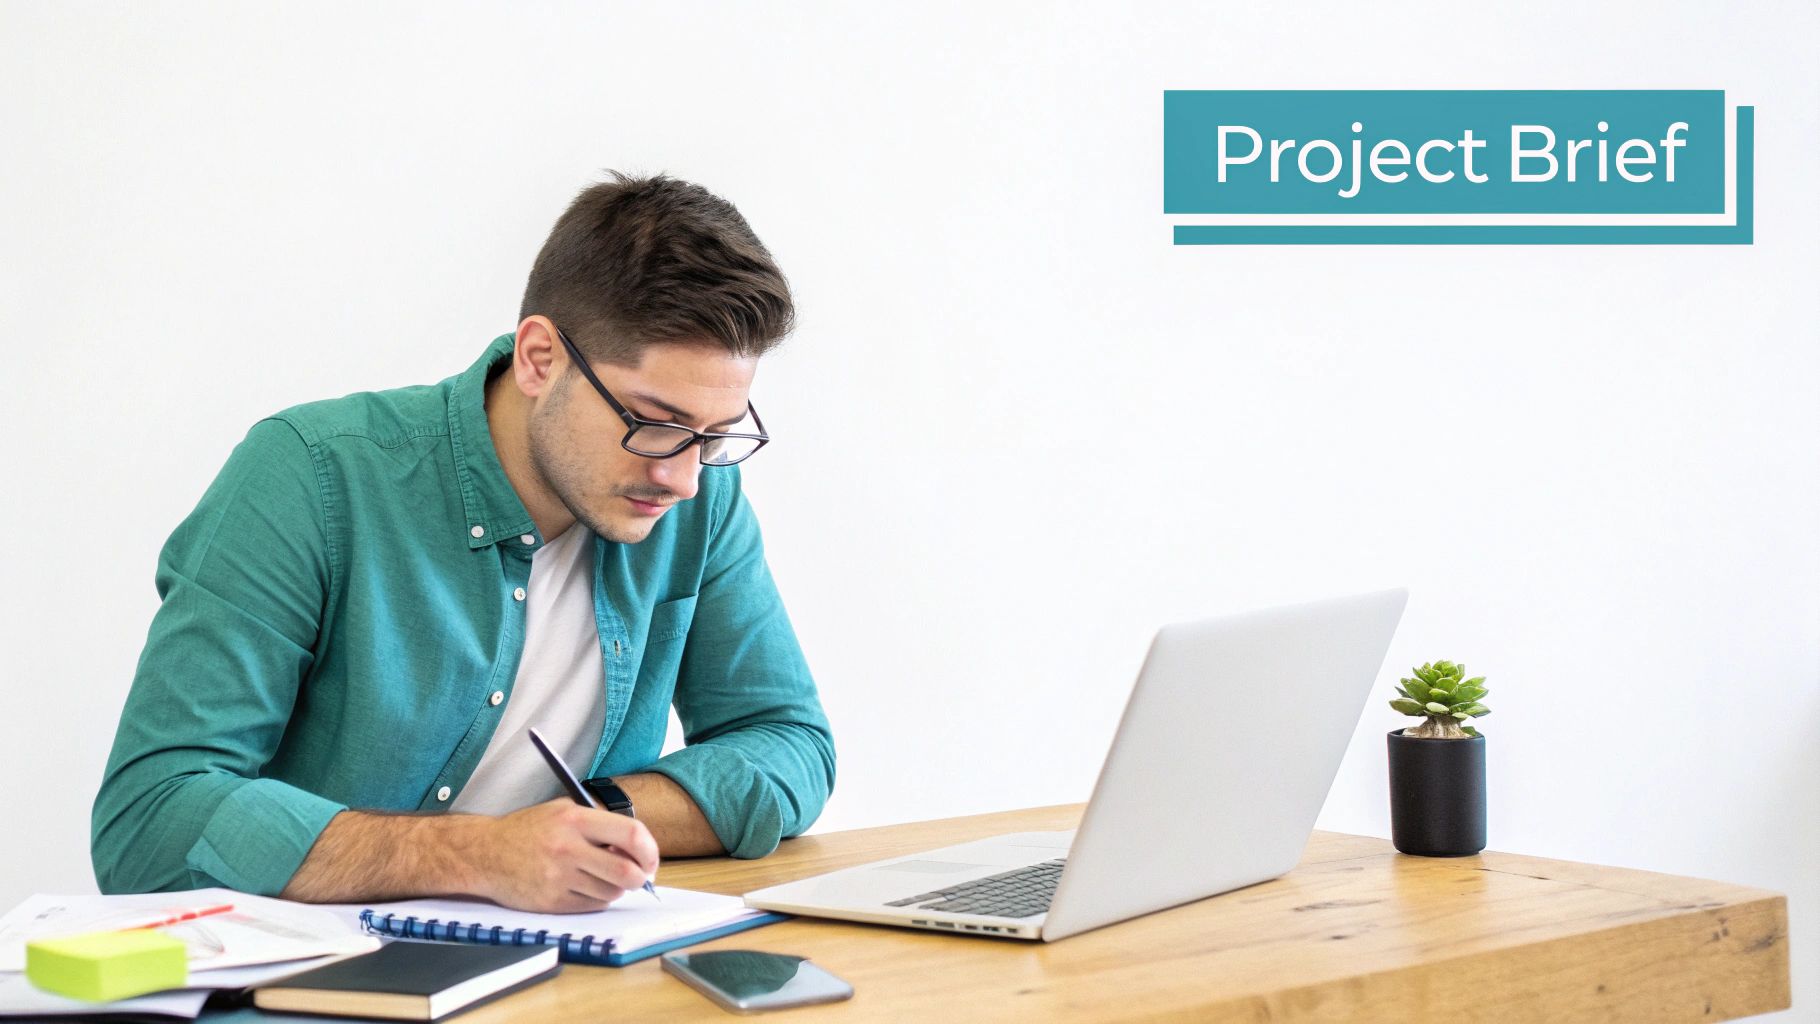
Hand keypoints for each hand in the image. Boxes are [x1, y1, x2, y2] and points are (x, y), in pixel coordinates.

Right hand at [473, 798, 660, 912]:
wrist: (484, 853)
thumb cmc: (529, 830)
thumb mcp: (563, 811)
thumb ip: (600, 825)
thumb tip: (639, 849)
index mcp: (575, 819)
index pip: (631, 834)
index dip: (650, 850)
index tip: (651, 859)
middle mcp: (567, 848)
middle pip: (627, 872)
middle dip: (641, 878)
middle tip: (639, 876)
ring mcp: (559, 877)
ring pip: (612, 892)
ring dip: (618, 889)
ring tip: (604, 878)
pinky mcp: (551, 901)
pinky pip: (593, 906)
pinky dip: (599, 899)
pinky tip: (587, 887)